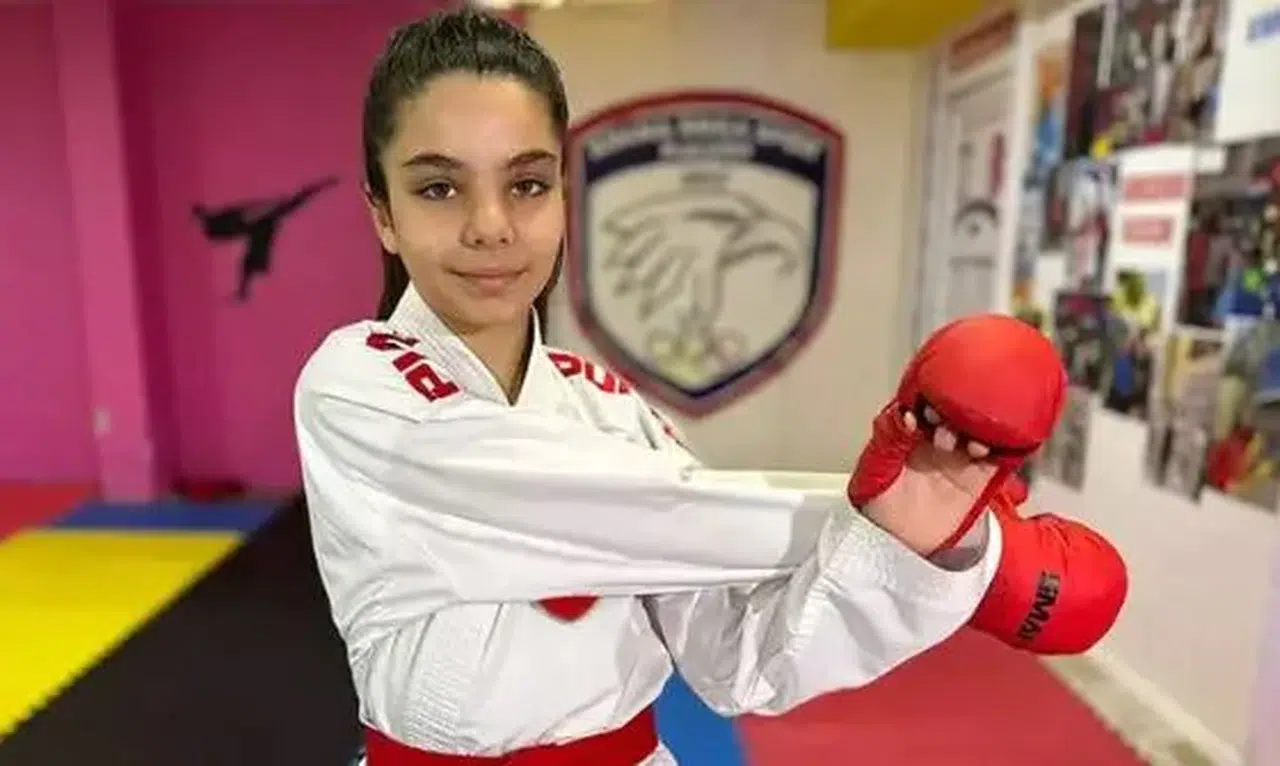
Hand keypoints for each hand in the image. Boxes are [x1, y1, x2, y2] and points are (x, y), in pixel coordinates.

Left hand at [859, 406, 998, 555]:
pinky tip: (992, 449)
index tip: (927, 406)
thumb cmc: (881, 505)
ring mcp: (961, 453)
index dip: (928, 397)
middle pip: (957, 408)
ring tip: (970, 444)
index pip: (924, 399)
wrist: (901, 544)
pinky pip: (1000, 455)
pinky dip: (1004, 447)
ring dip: (981, 428)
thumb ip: (888, 442)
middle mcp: (938, 436)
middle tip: (948, 424)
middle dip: (956, 411)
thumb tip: (905, 416)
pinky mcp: (981, 474)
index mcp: (909, 428)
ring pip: (981, 428)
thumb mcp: (874, 473)